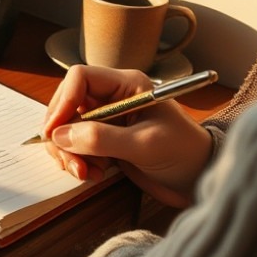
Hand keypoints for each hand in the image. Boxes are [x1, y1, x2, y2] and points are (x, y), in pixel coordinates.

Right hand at [42, 65, 212, 207]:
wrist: (200, 179)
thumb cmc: (184, 153)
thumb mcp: (144, 145)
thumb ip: (102, 138)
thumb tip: (60, 136)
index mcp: (126, 85)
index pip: (80, 78)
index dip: (63, 102)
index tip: (55, 132)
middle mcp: (112, 98)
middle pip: (68, 104)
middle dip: (62, 134)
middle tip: (70, 162)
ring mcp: (107, 119)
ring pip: (67, 127)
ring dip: (68, 152)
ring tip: (85, 173)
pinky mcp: (104, 139)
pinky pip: (75, 144)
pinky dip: (76, 160)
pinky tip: (93, 173)